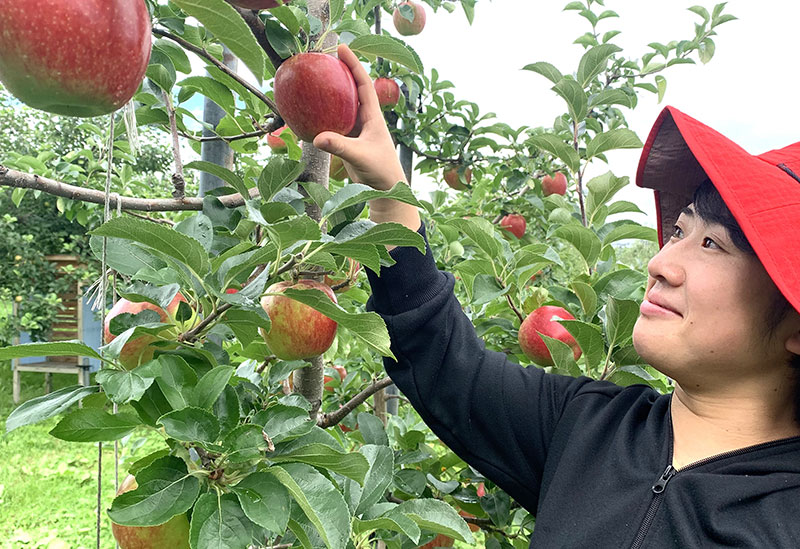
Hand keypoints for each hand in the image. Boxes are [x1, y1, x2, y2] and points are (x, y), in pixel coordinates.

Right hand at [313, 44, 406, 191]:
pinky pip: (334, 122)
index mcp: (373, 116)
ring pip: (342, 105)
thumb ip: (339, 146)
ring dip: (331, 92)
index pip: (363, 83)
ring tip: (315, 79)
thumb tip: (317, 138)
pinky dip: (323, 115)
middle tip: (325, 57)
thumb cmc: (379, 170)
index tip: (342, 48)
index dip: (353, 64)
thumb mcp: (359, 156)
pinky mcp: (349, 140)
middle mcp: (365, 118)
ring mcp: (357, 129)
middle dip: (341, 71)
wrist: (384, 189)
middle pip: (352, 88)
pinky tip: (309, 112)